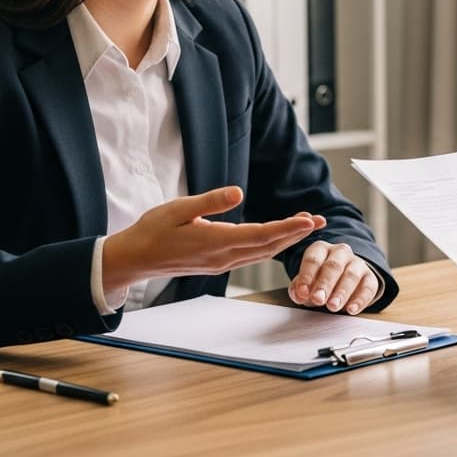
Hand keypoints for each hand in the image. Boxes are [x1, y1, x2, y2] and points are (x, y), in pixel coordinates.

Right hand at [103, 187, 325, 292]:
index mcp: (215, 241)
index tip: (310, 221)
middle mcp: (223, 256)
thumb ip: (210, 201)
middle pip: (268, 246)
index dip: (288, 228)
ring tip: (305, 226)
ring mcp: (221, 263)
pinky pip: (250, 256)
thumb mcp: (178, 208)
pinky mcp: (217, 264)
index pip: (261, 235)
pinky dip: (269, 246)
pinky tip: (276, 238)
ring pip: (261, 253)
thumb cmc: (153, 230)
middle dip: (296, 234)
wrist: (135, 259)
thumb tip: (239, 193)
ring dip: (285, 240)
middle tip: (321, 221)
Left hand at [288, 241, 379, 314]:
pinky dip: (360, 300)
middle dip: (325, 284)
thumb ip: (299, 289)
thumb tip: (298, 295)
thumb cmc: (320, 280)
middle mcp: (340, 252)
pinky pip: (368, 287)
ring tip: (333, 306)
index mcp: (321, 249)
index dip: (307, 276)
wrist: (343, 279)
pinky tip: (351, 310)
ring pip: (351, 275)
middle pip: (333, 266)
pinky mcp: (370, 277)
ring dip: (341, 292)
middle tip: (318, 299)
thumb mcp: (306, 282)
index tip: (302, 293)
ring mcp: (357, 263)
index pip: (313, 259)